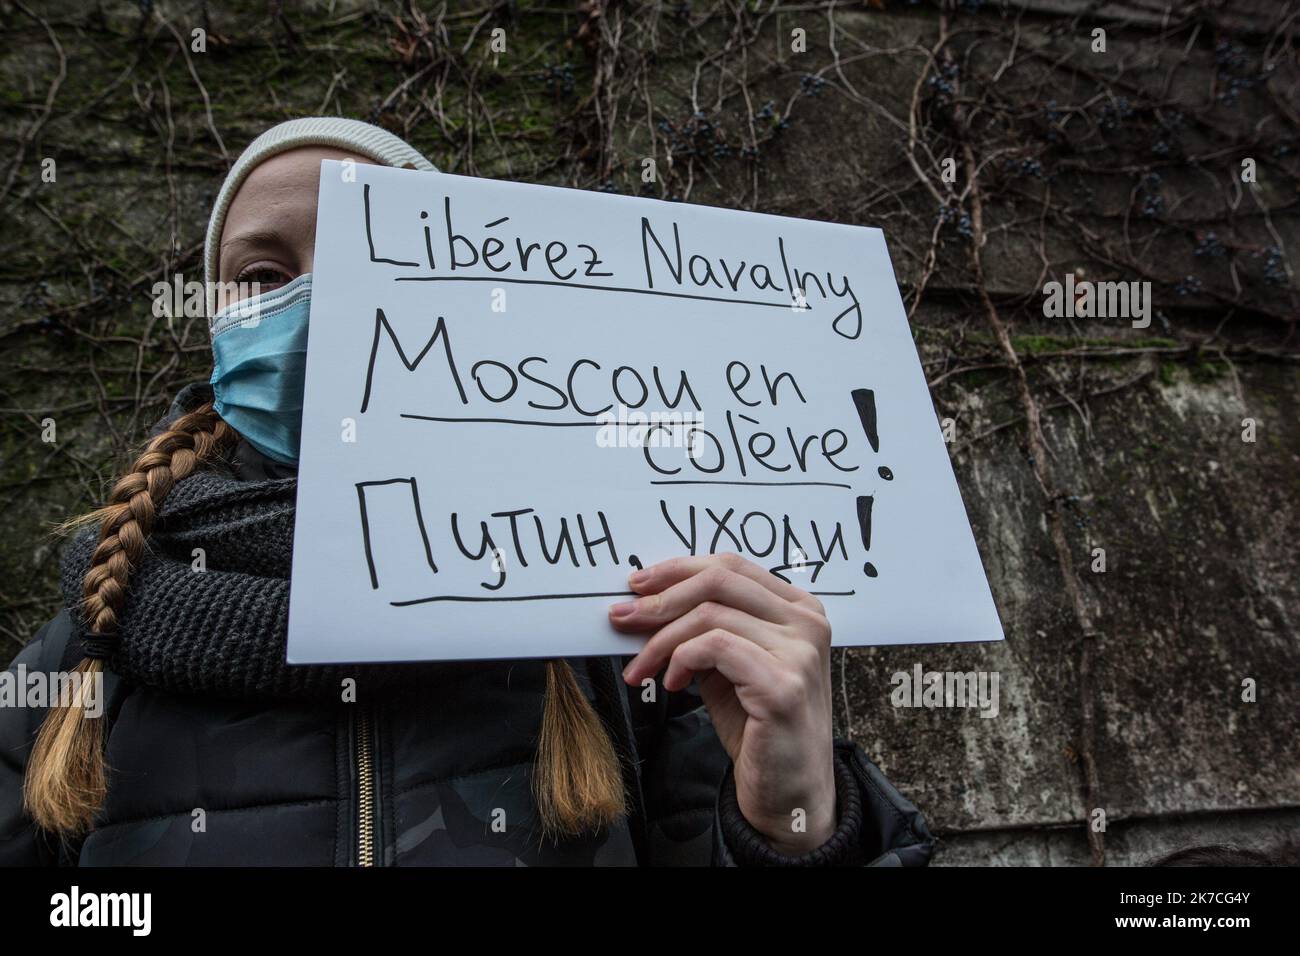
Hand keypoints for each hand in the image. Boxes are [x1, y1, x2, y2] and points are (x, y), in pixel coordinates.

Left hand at [611, 553, 836, 855]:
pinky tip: (671, 683)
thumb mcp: (730, 667)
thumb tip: (646, 604)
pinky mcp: (782, 683)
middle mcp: (807, 623)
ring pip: (709, 614)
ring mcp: (799, 651)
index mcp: (799, 609)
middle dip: (661, 597)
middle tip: (622, 617)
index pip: (731, 566)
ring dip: (661, 640)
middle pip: (719, 580)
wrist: (790, 794)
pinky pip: (714, 647)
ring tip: (641, 668)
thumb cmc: (759, 729)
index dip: (678, 569)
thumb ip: (704, 630)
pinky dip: (681, 659)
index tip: (638, 585)